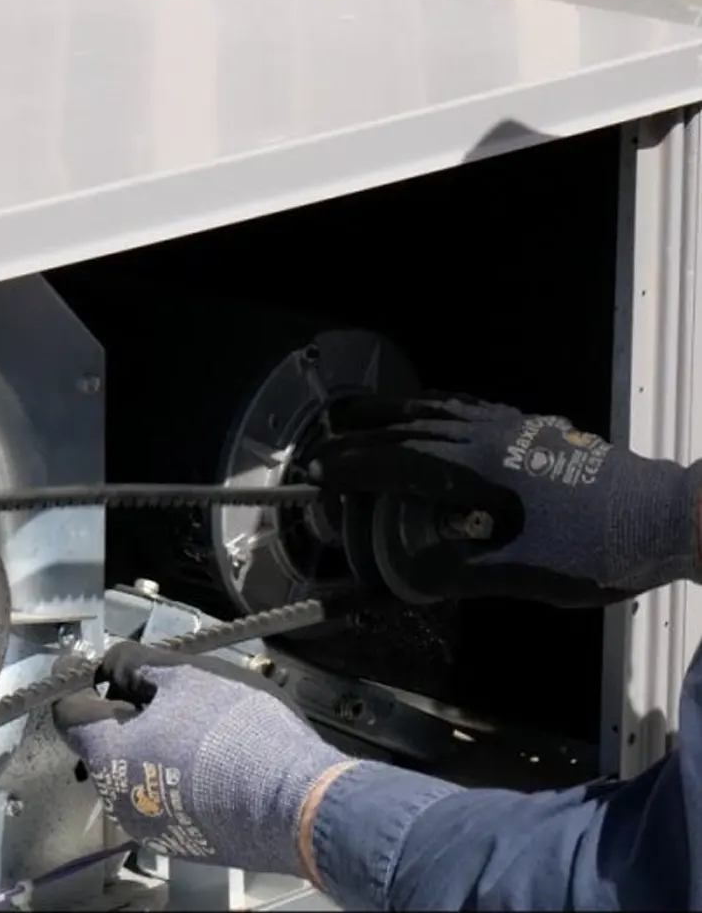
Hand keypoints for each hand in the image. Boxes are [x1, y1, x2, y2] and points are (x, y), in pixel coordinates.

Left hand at [52, 642, 350, 876]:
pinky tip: (217, 756)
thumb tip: (115, 664)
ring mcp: (153, 827)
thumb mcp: (184, 676)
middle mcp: (119, 799)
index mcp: (107, 755)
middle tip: (164, 688)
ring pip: (138, 771)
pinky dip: (182, 773)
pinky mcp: (188, 841)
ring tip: (201, 722)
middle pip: (105, 743)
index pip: (68, 713)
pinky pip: (169, 797)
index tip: (94, 667)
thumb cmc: (238, 735)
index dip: (80, 682)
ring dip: (158, 743)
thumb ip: (136, 664)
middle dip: (128, 712)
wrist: (300, 804)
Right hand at [306, 392, 697, 604]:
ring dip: (388, 417)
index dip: (349, 467)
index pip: (392, 462)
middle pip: (403, 425)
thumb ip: (457, 571)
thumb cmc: (591, 552)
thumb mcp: (519, 576)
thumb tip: (409, 574)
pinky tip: (428, 413)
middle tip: (325, 451)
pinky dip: (430, 408)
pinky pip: (465, 406)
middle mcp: (482, 439)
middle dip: (356, 436)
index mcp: (472, 472)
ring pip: (432, 409)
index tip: (319, 474)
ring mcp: (507, 428)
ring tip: (359, 424)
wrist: (661, 517)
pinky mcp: (528, 428)